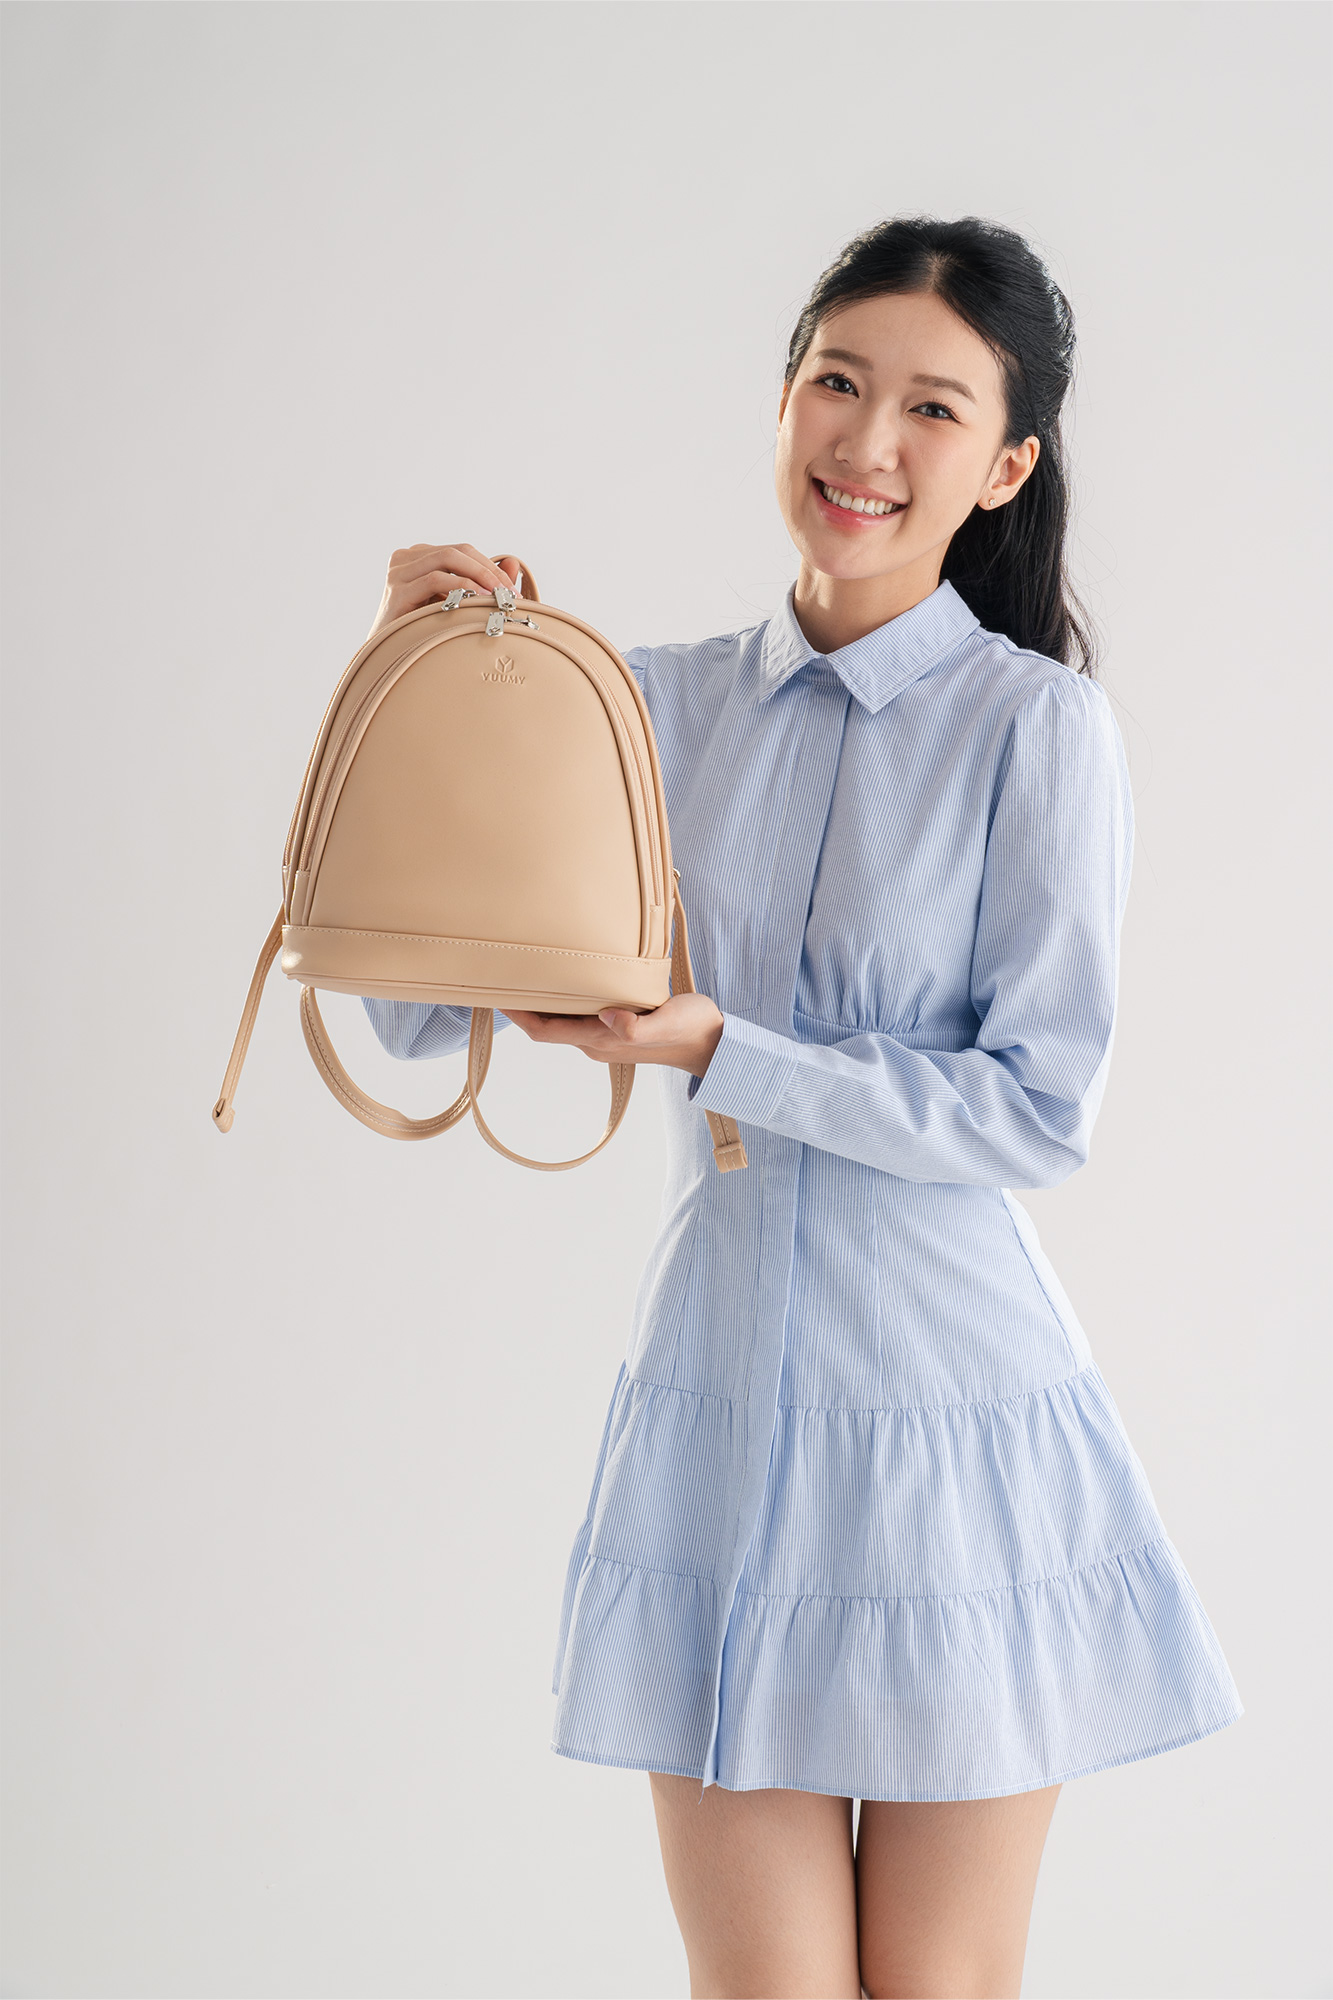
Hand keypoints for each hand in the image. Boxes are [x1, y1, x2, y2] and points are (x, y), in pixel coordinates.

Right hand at [367, 543, 523, 641]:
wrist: (390, 658)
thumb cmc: (424, 632)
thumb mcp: (456, 602)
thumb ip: (483, 581)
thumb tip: (515, 562)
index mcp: (419, 557)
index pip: (462, 551)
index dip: (490, 567)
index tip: (512, 590)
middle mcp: (405, 558)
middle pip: (457, 551)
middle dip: (489, 570)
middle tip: (510, 593)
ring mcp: (398, 572)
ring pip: (448, 559)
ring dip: (479, 575)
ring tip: (498, 596)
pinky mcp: (397, 590)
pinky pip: (435, 579)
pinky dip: (461, 586)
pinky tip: (479, 598)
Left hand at [500, 993, 724, 1080]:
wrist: (712, 1043)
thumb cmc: (691, 1028)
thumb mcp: (667, 1021)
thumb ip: (636, 1024)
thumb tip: (607, 1016)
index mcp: (602, 1039)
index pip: (546, 1031)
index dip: (518, 1016)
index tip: (496, 995)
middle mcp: (596, 1040)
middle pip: (545, 1027)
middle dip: (521, 1007)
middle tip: (500, 976)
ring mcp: (605, 1035)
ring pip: (560, 1021)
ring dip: (540, 1003)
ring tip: (524, 974)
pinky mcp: (614, 1027)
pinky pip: (576, 1016)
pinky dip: (561, 1000)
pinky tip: (562, 979)